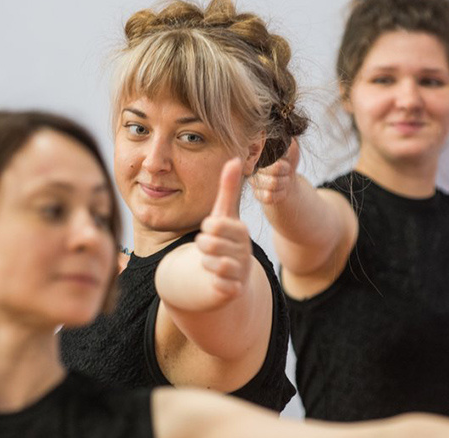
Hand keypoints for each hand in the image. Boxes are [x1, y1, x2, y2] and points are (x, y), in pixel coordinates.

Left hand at [196, 158, 251, 298]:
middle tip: (208, 246)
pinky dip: (214, 281)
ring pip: (214, 265)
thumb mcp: (224, 214)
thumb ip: (228, 189)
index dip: (208, 228)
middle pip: (210, 244)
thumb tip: (234, 158)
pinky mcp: (235, 289)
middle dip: (204, 246)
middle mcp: (244, 250)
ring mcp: (241, 271)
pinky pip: (220, 285)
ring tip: (211, 261)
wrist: (228, 274)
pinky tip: (215, 278)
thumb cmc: (224, 239)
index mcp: (241, 230)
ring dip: (206, 263)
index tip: (210, 230)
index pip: (215, 225)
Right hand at [251, 139, 299, 204]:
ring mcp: (254, 182)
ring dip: (284, 182)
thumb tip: (286, 136)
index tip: (286, 162)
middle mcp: (252, 167)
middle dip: (285, 171)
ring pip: (272, 184)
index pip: (269, 158)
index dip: (281, 163)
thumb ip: (287, 141)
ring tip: (284, 179)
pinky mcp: (258, 195)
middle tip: (286, 170)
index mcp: (258, 154)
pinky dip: (280, 193)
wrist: (290, 177)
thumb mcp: (291, 147)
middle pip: (273, 171)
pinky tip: (281, 189)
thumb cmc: (288, 161)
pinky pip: (269, 196)